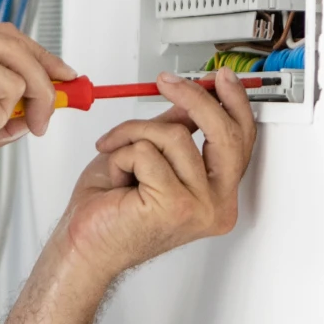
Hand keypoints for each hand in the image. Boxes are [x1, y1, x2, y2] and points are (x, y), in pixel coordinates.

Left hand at [54, 68, 255, 279]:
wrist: (83, 246)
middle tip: (165, 82)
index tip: (220, 77)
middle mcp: (217, 205)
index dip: (233, 104)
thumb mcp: (146, 156)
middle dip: (193, 99)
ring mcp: (199, 207)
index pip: (240, 141)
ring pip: (173, 135)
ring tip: (116, 155)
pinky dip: (122, 155)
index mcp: (218, 195)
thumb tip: (188, 101)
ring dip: (133, 135)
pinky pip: (146, 152)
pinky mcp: (174, 205)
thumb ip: (174, 131)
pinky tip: (117, 178)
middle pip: (223, 134)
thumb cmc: (108, 210)